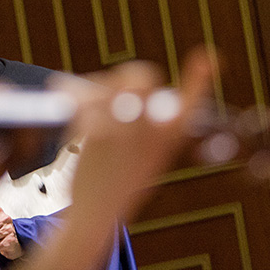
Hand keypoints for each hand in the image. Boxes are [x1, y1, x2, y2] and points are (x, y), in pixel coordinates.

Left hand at [55, 48, 213, 225]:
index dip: (200, 77)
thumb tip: (121, 88)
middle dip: (124, 75)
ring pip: (107, 84)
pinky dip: (69, 94)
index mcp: (171, 137)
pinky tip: (61, 93)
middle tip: (111, 87)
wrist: (96, 213)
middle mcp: (153, 130)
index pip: (192, 100)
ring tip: (80, 99)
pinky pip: (83, 99)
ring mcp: (125, 128)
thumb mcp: (147, 156)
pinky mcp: (95, 131)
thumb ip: (144, 125)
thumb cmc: (119, 184)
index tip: (208, 56)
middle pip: (140, 76)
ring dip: (92, 87)